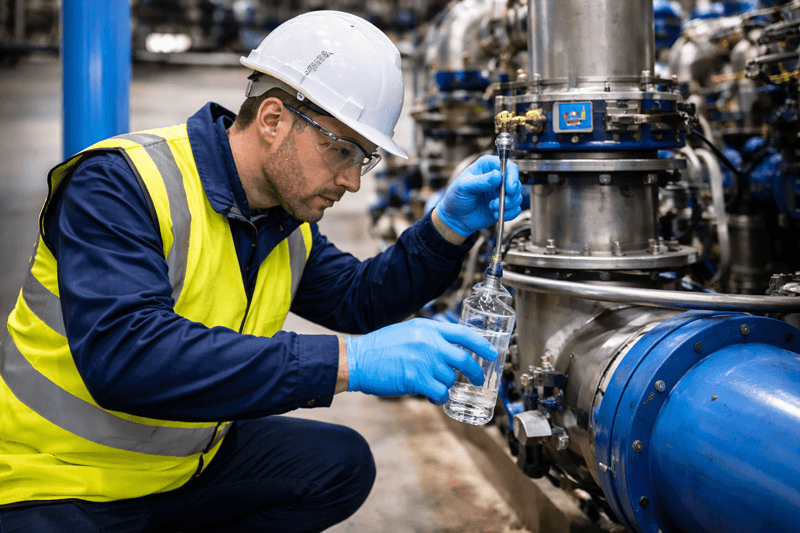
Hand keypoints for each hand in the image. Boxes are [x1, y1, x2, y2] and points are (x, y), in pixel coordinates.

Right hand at [346, 318, 497, 404]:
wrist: (357, 359)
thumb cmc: (379, 348)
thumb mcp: (407, 331)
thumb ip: (429, 337)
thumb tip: (449, 348)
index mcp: (427, 328)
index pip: (463, 333)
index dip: (481, 344)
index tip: (492, 352)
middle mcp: (429, 342)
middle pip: (463, 359)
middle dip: (475, 372)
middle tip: (479, 379)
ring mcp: (424, 360)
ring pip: (449, 378)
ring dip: (445, 385)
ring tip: (432, 384)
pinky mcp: (416, 378)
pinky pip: (440, 392)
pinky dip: (439, 396)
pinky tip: (431, 395)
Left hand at [436, 155, 521, 236]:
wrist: (455, 217)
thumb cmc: (456, 198)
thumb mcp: (464, 186)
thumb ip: (480, 181)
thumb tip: (497, 175)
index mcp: (487, 166)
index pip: (507, 165)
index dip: (511, 176)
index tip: (510, 188)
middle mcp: (496, 178)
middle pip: (515, 181)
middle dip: (512, 194)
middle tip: (503, 201)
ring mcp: (500, 192)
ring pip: (517, 196)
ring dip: (508, 205)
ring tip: (492, 207)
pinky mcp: (503, 205)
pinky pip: (515, 209)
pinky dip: (508, 213)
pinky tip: (494, 213)